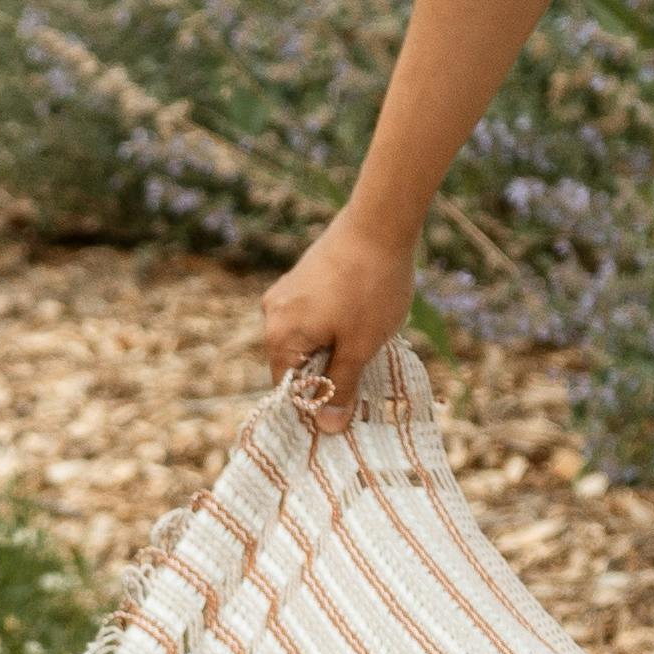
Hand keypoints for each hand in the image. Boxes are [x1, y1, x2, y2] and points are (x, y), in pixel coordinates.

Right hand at [251, 210, 421, 421]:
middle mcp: (273, 315)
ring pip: (306, 340)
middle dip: (327, 376)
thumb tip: (327, 429)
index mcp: (280, 336)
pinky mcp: (301, 279)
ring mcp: (286, 294)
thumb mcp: (360, 347)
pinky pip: (311, 318)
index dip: (316, 406)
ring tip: (367, 345)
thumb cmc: (371, 288)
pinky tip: (361, 322)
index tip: (346, 413)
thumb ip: (341, 388)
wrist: (380, 223)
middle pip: (295, 365)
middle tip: (364, 379)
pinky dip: (332, 328)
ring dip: (333, 350)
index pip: (288, 390)